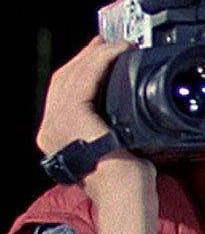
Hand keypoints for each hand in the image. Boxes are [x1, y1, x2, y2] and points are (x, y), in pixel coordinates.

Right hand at [36, 37, 153, 196]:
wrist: (124, 190)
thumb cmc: (125, 178)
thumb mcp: (113, 148)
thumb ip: (110, 130)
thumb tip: (126, 117)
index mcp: (57, 137)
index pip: (63, 94)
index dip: (80, 70)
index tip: (99, 55)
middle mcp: (49, 130)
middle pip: (63, 80)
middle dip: (86, 57)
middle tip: (107, 42)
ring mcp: (56, 122)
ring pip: (73, 75)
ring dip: (97, 55)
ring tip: (117, 44)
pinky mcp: (71, 115)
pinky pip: (85, 77)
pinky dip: (102, 59)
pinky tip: (119, 51)